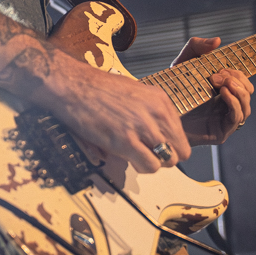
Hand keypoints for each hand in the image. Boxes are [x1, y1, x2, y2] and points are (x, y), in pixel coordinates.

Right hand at [36, 49, 190, 174]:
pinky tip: (131, 159)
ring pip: (167, 160)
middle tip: (149, 154)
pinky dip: (142, 167)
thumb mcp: (136, 91)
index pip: (180, 134)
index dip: (170, 144)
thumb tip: (158, 130)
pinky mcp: (126, 142)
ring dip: (154, 163)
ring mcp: (143, 128)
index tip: (158, 146)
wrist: (75, 87)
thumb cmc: (99, 88)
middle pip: (179, 150)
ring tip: (138, 156)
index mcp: (160, 100)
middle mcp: (156, 113)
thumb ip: (151, 110)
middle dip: (165, 156)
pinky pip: (150, 166)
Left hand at [172, 37, 252, 145]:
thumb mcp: (183, 62)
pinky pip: (237, 118)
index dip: (237, 72)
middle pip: (248, 91)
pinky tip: (223, 93)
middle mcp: (226, 106)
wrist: (158, 112)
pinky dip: (234, 103)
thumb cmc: (171, 89)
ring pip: (246, 107)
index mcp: (223, 91)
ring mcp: (224, 121)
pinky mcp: (220, 132)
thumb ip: (197, 46)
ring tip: (221, 83)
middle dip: (237, 79)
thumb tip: (217, 40)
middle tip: (216, 76)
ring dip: (238, 91)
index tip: (221, 68)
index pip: (243, 81)